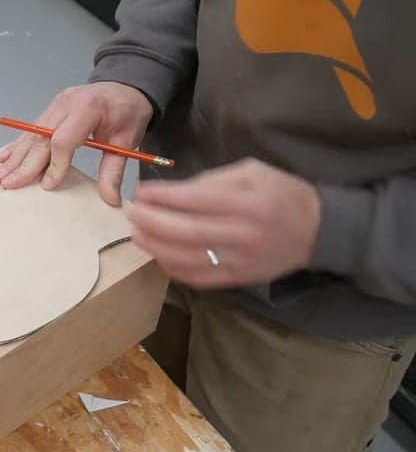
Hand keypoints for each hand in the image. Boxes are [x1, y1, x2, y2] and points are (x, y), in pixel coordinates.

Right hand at [0, 82, 152, 204]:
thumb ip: (114, 170)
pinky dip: (17, 145)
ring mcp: (55, 105)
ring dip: (15, 157)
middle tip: (9, 185)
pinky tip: (4, 158)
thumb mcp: (127, 140)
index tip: (47, 186)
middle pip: (40, 138)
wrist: (125, 85)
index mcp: (87, 109)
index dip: (55, 164)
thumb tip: (110, 199)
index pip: (63, 140)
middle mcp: (66, 104)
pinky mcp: (50, 109)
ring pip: (30, 134)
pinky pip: (30, 129)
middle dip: (24, 165)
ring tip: (0, 176)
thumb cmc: (127, 112)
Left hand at [126, 158, 321, 288]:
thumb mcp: (252, 172)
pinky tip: (158, 255)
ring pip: (188, 257)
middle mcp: (244, 233)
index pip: (196, 200)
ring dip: (156, 247)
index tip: (141, 193)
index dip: (163, 197)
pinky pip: (198, 277)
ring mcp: (241, 259)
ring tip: (138, 234)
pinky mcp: (239, 278)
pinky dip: (173, 268)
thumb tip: (172, 193)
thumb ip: (212, 181)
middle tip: (132, 214)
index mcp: (249, 201)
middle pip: (187, 231)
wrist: (318, 230)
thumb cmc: (280, 193)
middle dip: (152, 222)